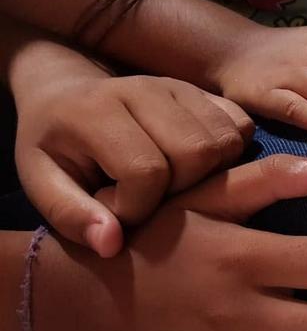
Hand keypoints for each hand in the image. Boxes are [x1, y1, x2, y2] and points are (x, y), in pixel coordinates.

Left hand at [13, 72, 252, 257]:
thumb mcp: (40, 183)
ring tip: (176, 183)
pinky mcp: (202, 90)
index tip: (118, 212)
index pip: (146, 171)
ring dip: (211, 176)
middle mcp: (142, 90)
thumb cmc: (54, 147)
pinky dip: (231, 153)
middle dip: (182, 191)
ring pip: (226, 142)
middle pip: (197, 153)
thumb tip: (112, 244)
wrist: (64, 93)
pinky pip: (241, 125)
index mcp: (95, 112)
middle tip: (153, 198)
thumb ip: (71, 216)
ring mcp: (177, 86)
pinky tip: (200, 165)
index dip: (137, 207)